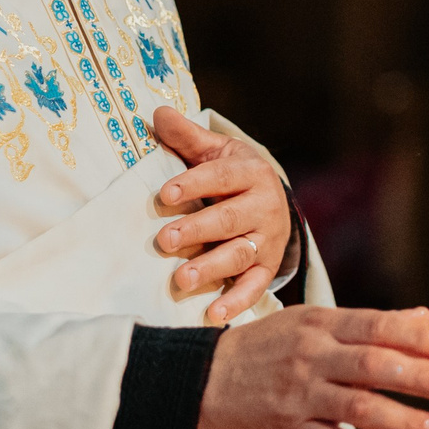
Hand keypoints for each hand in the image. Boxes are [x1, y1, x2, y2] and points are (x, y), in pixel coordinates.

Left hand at [151, 106, 294, 325]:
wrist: (272, 201)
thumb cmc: (232, 175)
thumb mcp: (215, 151)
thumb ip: (186, 137)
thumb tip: (156, 114)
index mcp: (251, 173)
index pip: (221, 177)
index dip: (194, 184)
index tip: (165, 194)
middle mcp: (265, 207)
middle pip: (230, 219)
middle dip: (198, 230)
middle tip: (165, 240)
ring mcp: (267, 240)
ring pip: (240, 254)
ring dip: (212, 268)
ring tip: (181, 279)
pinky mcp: (267, 268)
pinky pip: (254, 287)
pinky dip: (236, 302)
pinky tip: (213, 315)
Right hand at [195, 305, 428, 428]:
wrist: (202, 381)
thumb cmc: (268, 349)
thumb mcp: (312, 324)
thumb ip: (370, 325)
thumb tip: (426, 318)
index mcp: (321, 324)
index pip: (377, 327)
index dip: (418, 340)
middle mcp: (312, 356)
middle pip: (373, 364)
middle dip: (419, 376)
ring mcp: (300, 395)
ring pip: (358, 407)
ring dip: (405, 421)